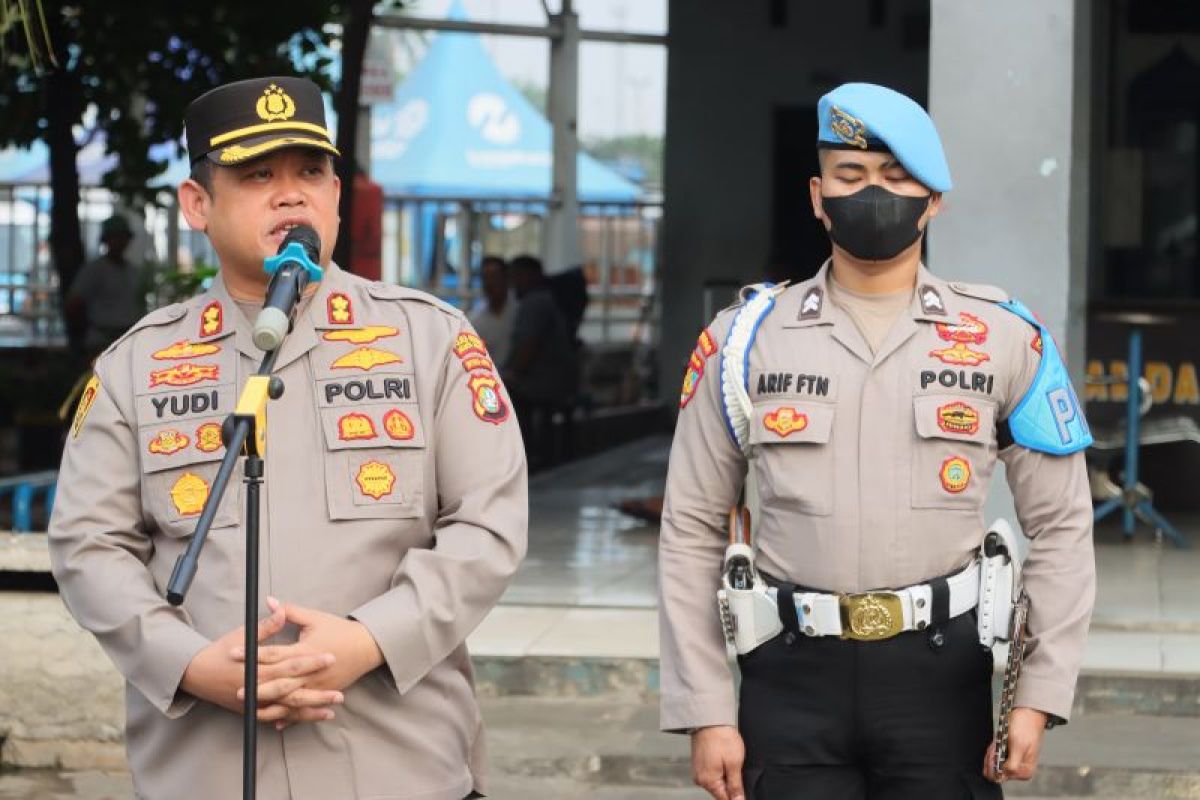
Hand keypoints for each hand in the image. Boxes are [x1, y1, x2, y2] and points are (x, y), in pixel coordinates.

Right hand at [181, 600, 339, 720]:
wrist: (197, 674)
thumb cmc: (221, 652)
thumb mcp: (242, 635)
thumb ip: (266, 626)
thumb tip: (282, 610)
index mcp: (258, 668)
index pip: (290, 664)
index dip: (311, 661)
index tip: (330, 657)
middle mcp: (257, 688)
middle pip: (293, 691)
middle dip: (317, 692)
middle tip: (340, 693)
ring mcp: (254, 703)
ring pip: (287, 708)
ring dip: (311, 709)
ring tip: (333, 709)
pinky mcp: (252, 711)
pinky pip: (277, 716)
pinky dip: (295, 718)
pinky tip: (312, 717)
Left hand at [232, 598, 383, 725]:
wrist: (366, 646)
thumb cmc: (339, 630)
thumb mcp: (314, 618)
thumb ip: (290, 612)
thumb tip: (269, 601)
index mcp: (306, 650)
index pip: (274, 653)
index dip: (253, 652)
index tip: (234, 653)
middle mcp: (310, 671)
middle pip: (280, 682)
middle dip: (258, 687)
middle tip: (237, 689)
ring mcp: (317, 685)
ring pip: (290, 700)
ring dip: (270, 705)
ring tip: (251, 708)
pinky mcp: (323, 693)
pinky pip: (303, 708)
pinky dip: (289, 717)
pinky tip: (275, 723)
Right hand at [691, 725, 745, 799]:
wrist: (709, 718)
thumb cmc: (721, 737)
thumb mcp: (734, 763)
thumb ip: (735, 785)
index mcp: (708, 781)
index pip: (725, 799)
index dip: (737, 796)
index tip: (741, 785)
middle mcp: (700, 778)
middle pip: (720, 791)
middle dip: (731, 784)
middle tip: (737, 767)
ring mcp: (698, 770)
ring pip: (716, 781)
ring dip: (726, 775)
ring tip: (730, 759)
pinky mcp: (699, 762)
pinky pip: (712, 772)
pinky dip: (720, 768)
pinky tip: (724, 757)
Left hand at [983, 707, 1047, 782]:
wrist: (1028, 713)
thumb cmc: (1026, 727)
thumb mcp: (1019, 746)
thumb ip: (1012, 764)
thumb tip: (1004, 774)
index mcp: (1025, 771)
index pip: (1001, 776)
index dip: (993, 765)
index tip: (993, 753)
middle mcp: (1020, 769)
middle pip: (996, 770)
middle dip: (991, 758)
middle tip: (995, 745)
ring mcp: (1014, 761)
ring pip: (994, 763)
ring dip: (992, 752)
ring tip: (998, 742)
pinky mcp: (1009, 754)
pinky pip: (996, 756)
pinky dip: (993, 749)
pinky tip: (997, 742)